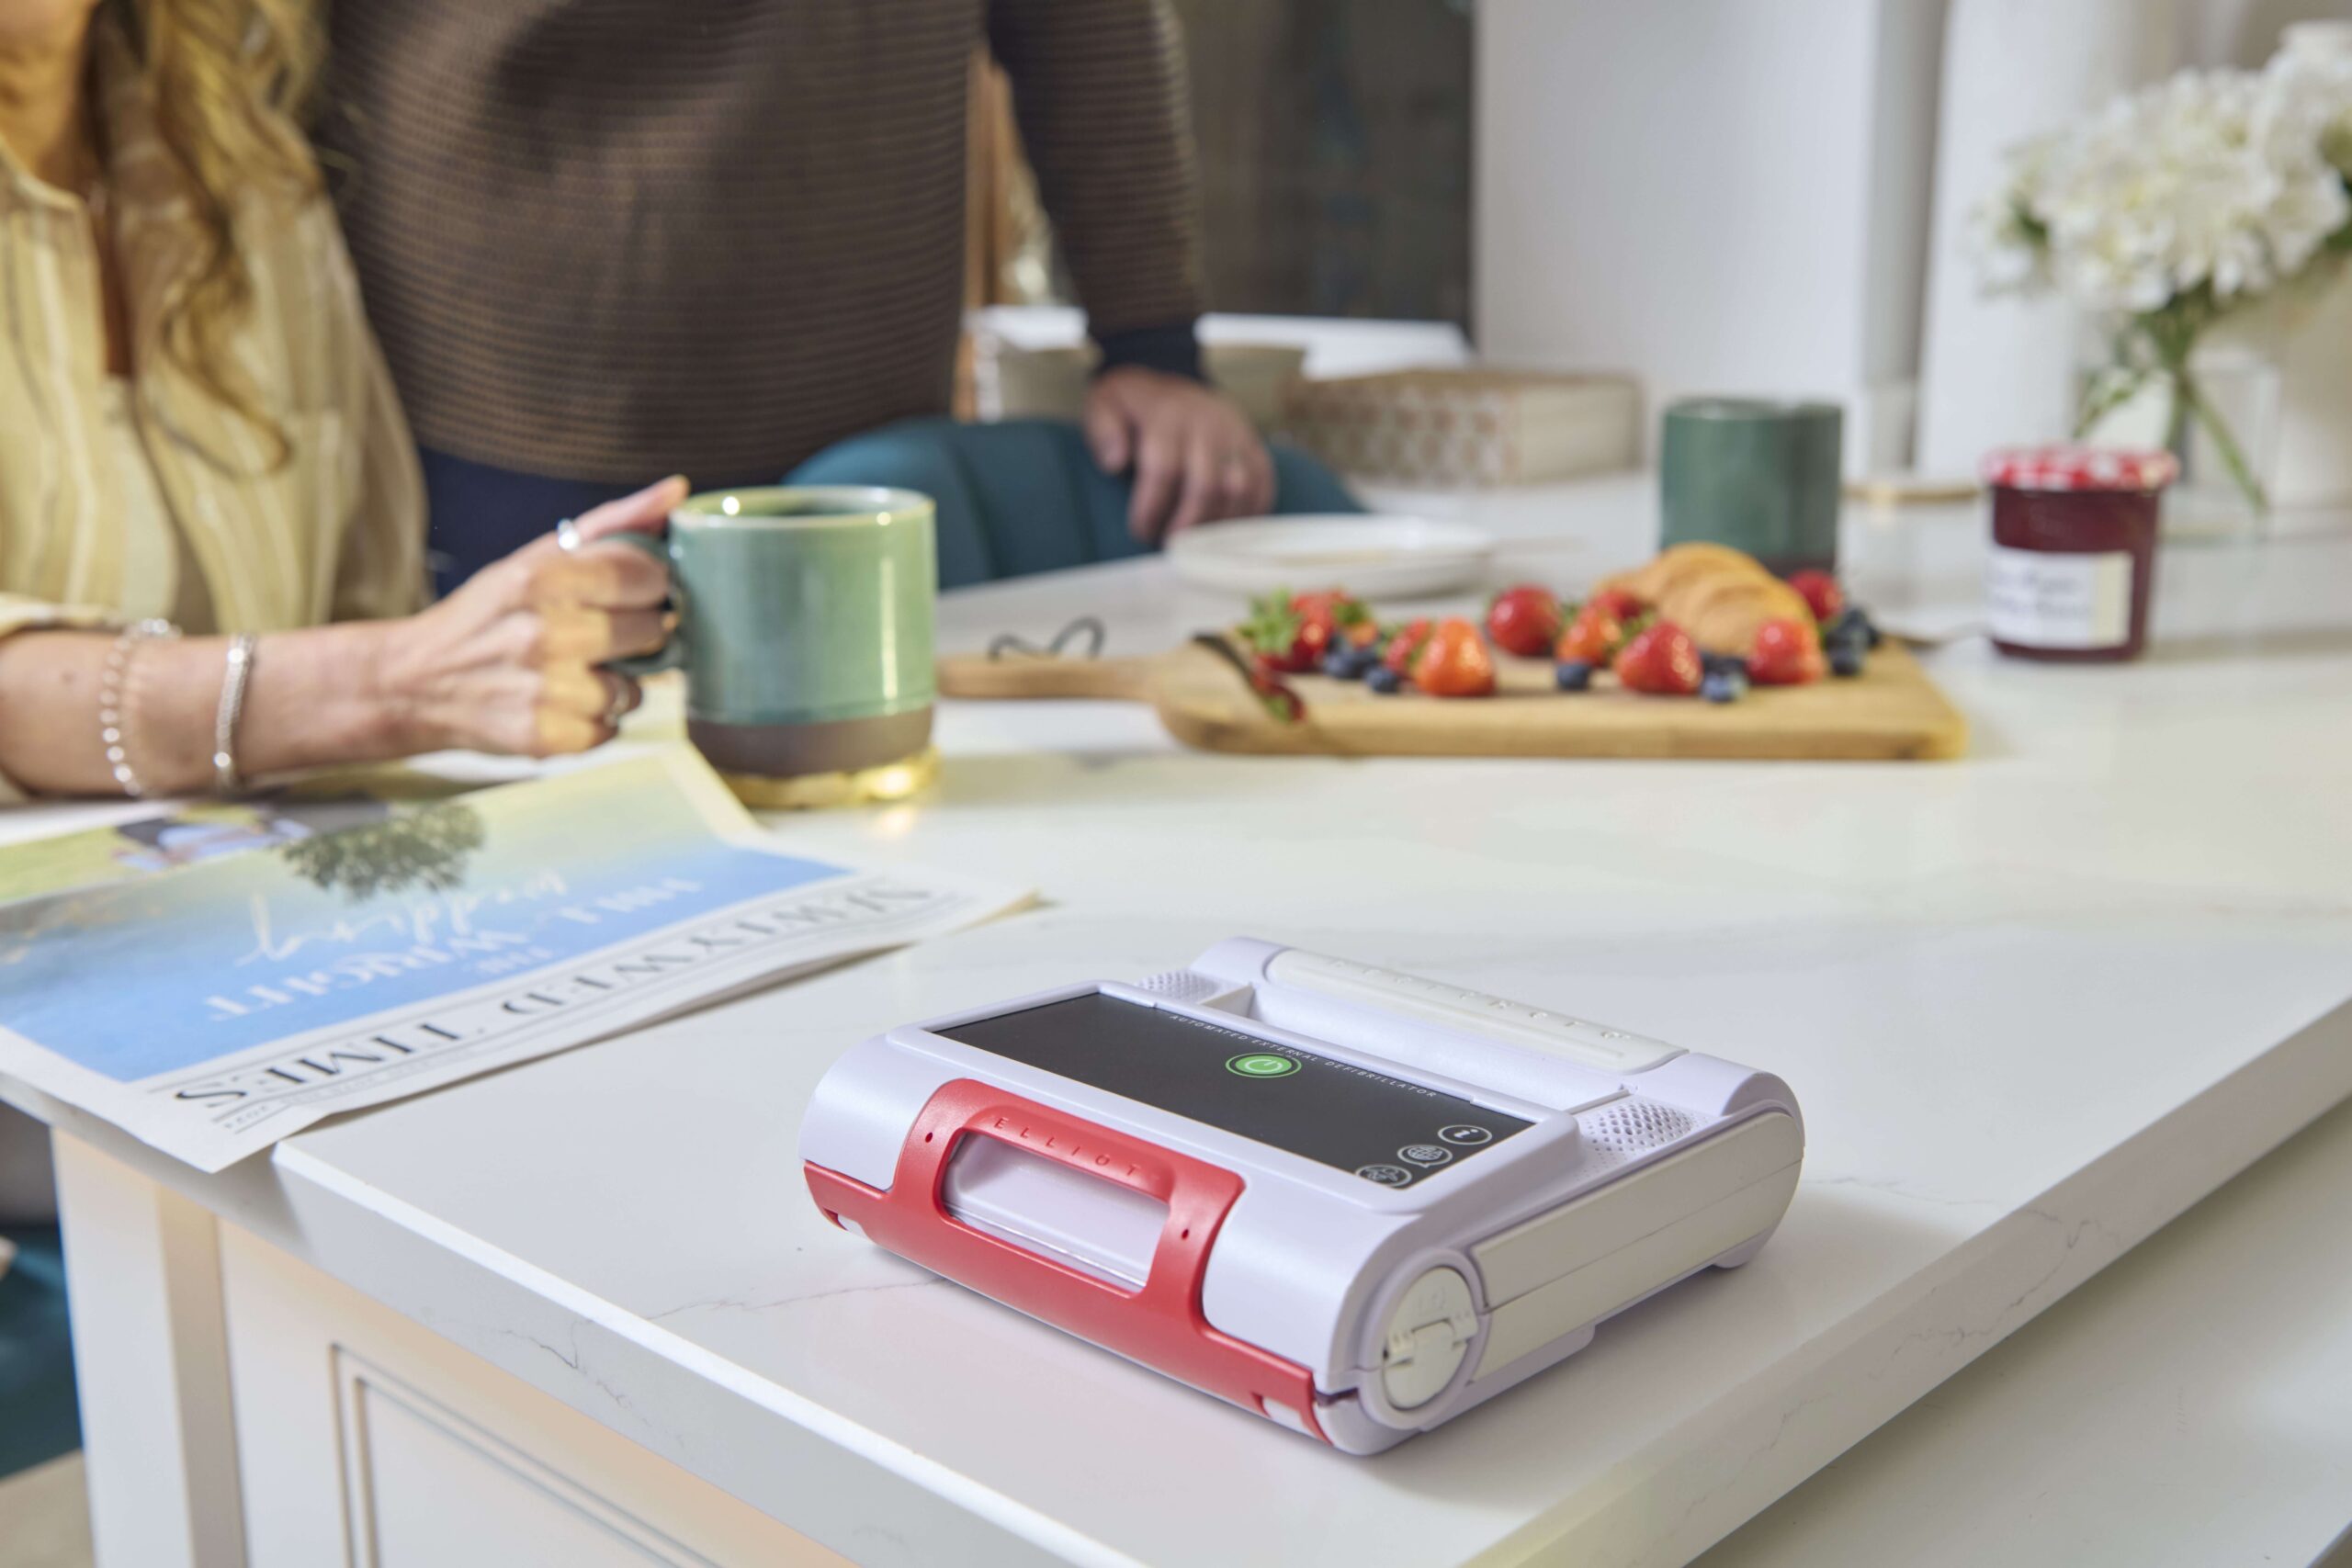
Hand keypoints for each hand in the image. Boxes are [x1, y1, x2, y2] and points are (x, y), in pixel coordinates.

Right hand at [373, 476, 685, 757]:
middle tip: (600, 633)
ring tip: (574, 673)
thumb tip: (677, 491)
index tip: (639, 591)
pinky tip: (561, 704)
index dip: (654, 587)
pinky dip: (594, 722)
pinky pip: (610, 730)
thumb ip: (614, 526)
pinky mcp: (542, 737)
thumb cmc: (488, 613)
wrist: (412, 681)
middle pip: (650, 633)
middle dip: (637, 634)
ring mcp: (543, 690)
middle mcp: (542, 634)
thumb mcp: (537, 557)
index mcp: (541, 579)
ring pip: (634, 690)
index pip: (646, 577)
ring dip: (616, 685)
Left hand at [1084, 366, 1275, 543]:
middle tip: (1169, 543)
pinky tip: (1225, 529)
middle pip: (1206, 485)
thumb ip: (1102, 430)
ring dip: (1217, 525)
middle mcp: (1208, 423)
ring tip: (1196, 543)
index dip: (1152, 508)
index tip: (1140, 530)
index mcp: (1168, 415)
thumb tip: (1115, 463)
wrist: (1174, 375)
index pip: (1164, 469)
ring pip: (1239, 489)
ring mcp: (1237, 434)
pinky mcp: (1254, 445)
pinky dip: (1248, 513)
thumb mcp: (1104, 403)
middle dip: (1186, 525)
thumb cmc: (1134, 404)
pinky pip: (1263, 484)